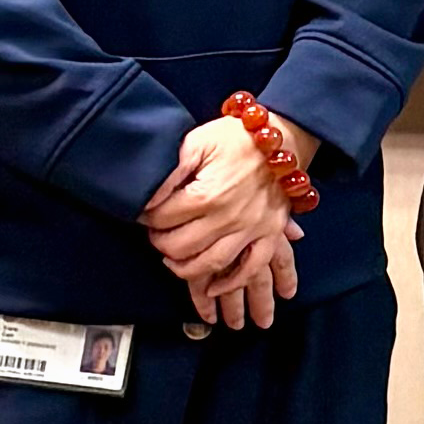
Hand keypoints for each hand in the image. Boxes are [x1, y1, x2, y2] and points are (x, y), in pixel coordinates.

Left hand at [141, 116, 305, 328]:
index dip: (146, 217)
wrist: (281, 135)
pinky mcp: (269, 233)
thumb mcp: (197, 141)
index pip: (162, 219)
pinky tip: (215, 287)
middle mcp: (228, 217)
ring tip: (173, 261)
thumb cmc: (236, 137)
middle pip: (180, 247)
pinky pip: (252, 267)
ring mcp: (251, 228)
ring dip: (185, 268)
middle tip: (156, 235)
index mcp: (207, 195)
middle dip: (160, 243)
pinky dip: (232, 282)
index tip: (142, 213)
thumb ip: (171, 168)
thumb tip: (147, 195)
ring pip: (210, 264)